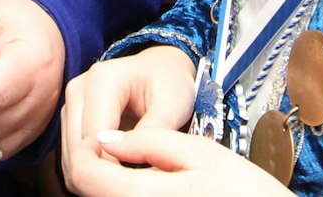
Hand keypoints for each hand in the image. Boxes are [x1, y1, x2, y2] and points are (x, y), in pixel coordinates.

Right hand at [61, 47, 194, 178]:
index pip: (95, 138)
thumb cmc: (170, 83)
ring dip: (93, 172)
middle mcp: (78, 88)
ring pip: (69, 155)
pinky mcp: (69, 117)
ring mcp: (70, 103)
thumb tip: (129, 164)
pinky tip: (115, 172)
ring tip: (126, 179)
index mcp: (103, 80)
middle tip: (132, 185)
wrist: (160, 68)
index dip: (113, 166)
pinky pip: (70, 155)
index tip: (136, 182)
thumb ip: (153, 131)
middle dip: (101, 172)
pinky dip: (90, 169)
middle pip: (76, 148)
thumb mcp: (173, 104)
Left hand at [66, 127, 291, 196]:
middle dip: (87, 162)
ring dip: (96, 177)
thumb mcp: (200, 151)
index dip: (82, 148)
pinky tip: (131, 177)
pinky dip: (111, 190)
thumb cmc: (239, 186)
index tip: (103, 132)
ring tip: (121, 156)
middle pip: (83, 190)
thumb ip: (149, 142)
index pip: (84, 173)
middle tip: (111, 139)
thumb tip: (104, 139)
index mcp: (146, 195)